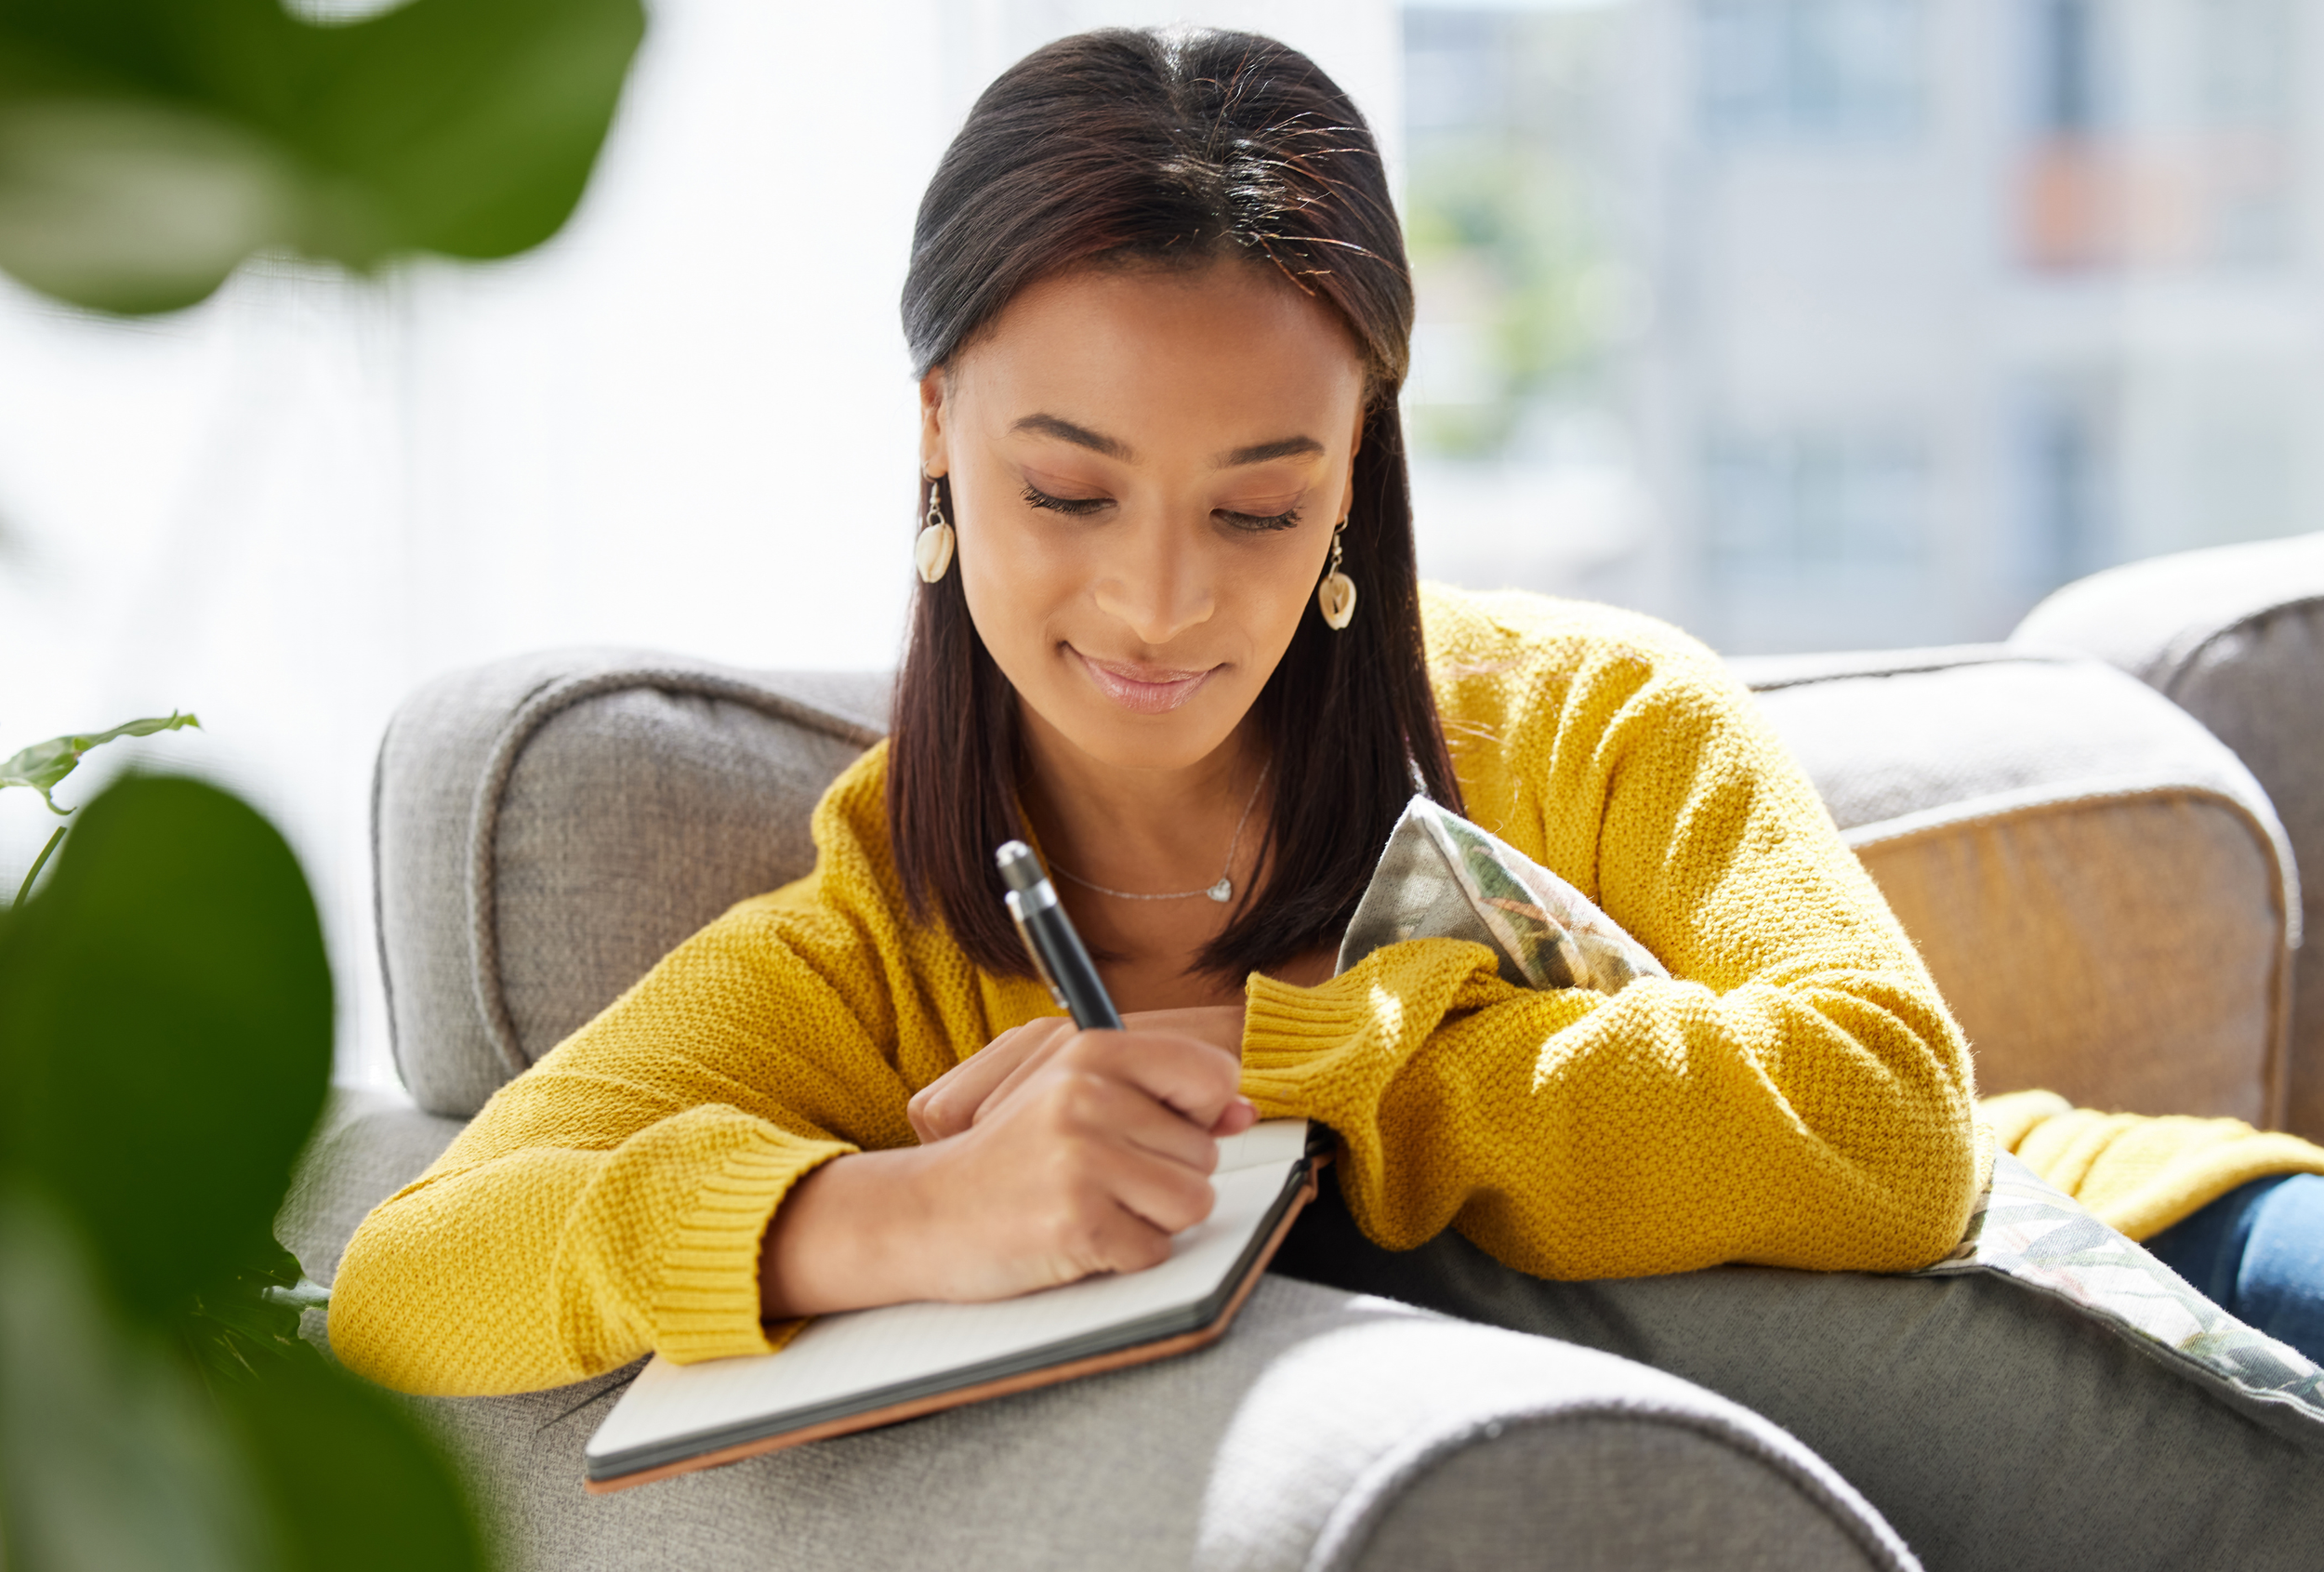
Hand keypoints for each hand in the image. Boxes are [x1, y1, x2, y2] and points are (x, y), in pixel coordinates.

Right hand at [762, 1022, 1252, 1314]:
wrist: (922, 1214)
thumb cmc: (1008, 1159)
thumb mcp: (1075, 1098)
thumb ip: (1161, 1097)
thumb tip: (1243, 1112)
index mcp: (1089, 1049)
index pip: (1211, 1074)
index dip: (1201, 1112)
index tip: (1159, 1127)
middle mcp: (1086, 1095)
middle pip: (1206, 1152)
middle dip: (1164, 1176)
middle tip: (1097, 1178)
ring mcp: (1081, 1159)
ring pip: (1192, 1203)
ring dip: (1150, 1219)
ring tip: (1092, 1206)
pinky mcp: (1077, 1222)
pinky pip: (1154, 1251)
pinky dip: (1123, 1256)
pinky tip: (1076, 1236)